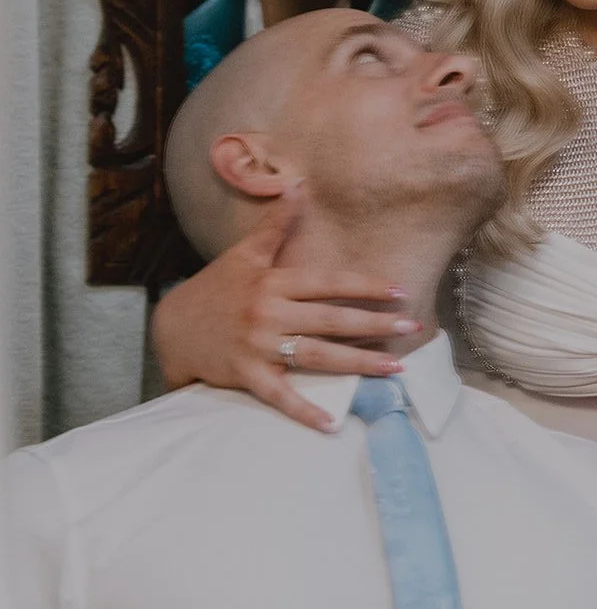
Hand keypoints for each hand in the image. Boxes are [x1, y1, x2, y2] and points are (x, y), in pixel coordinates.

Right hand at [151, 187, 416, 430]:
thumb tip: (298, 184)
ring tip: (395, 370)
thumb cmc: (216, 288)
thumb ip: (276, 223)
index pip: (328, 283)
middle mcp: (269, 313)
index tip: (399, 291)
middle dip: (374, 324)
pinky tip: (331, 424)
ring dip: (358, 364)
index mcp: (273, 282)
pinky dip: (304, 411)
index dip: (364, 286)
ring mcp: (258, 346)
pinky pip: (279, 396)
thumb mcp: (245, 253)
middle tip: (412, 328)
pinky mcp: (246, 376)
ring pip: (316, 356)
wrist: (171, 327)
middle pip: (330, 320)